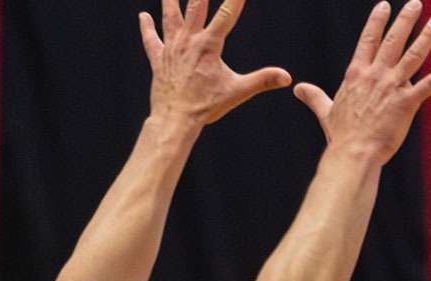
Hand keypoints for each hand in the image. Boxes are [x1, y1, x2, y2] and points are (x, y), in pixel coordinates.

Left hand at [140, 0, 290, 125]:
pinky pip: (151, 40)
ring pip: (170, 16)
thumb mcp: (238, 92)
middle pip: (195, 6)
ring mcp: (171, 48)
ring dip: (170, 0)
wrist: (176, 119)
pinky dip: (147, 28)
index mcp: (208, 45)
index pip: (226, 14)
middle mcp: (188, 41)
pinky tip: (143, 16)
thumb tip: (286, 77)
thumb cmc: (206, 105)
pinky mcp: (159, 59)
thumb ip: (263, 80)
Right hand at [296, 1, 430, 165]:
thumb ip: (315, 97)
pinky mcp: (406, 103)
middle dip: (406, 20)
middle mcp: (375, 75)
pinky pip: (428, 84)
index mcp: (356, 74)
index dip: (376, 21)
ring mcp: (391, 87)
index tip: (384, 5)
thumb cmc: (340, 136)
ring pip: (413, 56)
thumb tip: (298, 88)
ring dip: (427, 37)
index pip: (367, 40)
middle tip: (417, 3)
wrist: (353, 153)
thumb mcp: (325, 111)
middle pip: (393, 40)